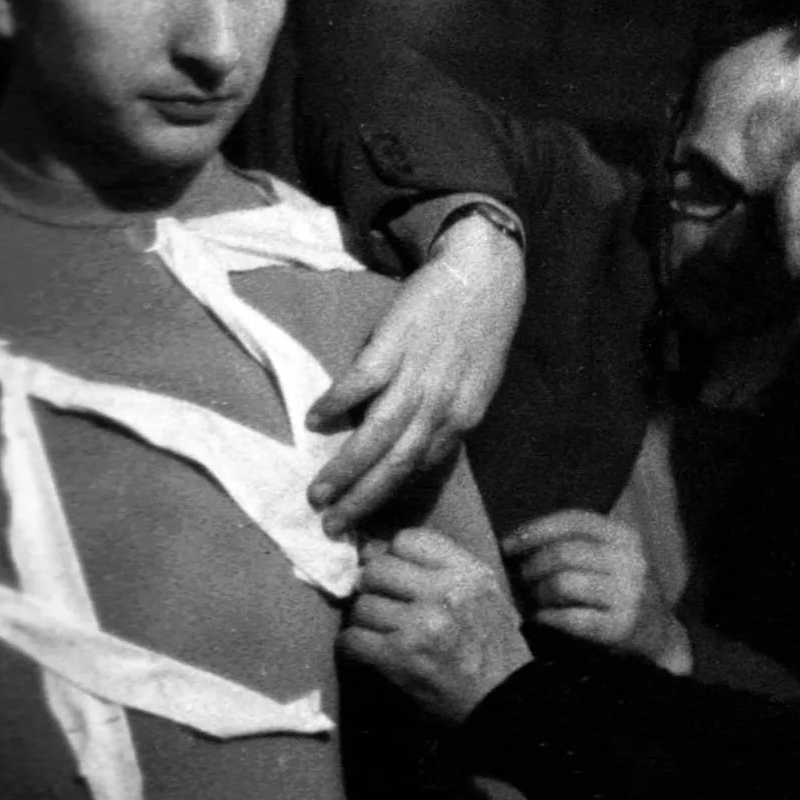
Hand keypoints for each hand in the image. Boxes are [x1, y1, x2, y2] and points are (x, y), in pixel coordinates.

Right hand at [307, 211, 526, 532]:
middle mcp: (443, 404)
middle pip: (398, 465)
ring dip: (345, 470)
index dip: (392, 498)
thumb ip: (448, 415)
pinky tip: (315, 419)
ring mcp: (418, 376)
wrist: (484, 271)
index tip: (367, 522)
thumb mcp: (476, 382)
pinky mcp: (395, 345)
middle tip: (333, 528)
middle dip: (364, 502)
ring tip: (317, 494)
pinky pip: (361, 384)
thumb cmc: (479, 328)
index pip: (423, 470)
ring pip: (378, 437)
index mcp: (465, 417)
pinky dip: (336, 403)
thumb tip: (413, 445)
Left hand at [340, 528, 531, 723]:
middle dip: (373, 589)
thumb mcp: (486, 595)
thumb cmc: (494, 648)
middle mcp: (445, 592)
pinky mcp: (399, 657)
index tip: (395, 576)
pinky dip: (353, 648)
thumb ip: (444, 570)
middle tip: (382, 607)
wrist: (504, 701)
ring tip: (379, 634)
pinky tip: (368, 654)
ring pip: (361, 606)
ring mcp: (420, 624)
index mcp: (468, 573)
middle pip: (377, 570)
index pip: (408, 539)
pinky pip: (352, 639)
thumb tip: (379, 550)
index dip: (393, 556)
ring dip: (363, 622)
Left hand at [503, 510, 692, 674]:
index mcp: (625, 537)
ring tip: (538, 600)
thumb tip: (517, 542)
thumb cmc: (619, 591)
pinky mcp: (620, 626)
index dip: (536, 530)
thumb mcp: (610, 558)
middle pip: (563, 553)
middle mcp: (630, 561)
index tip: (509, 544)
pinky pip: (569, 618)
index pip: (574, 520)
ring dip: (539, 593)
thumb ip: (576, 544)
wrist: (657, 635)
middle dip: (532, 567)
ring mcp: (628, 595)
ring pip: (562, 584)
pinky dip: (547, 617)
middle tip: (523, 580)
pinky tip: (542, 619)